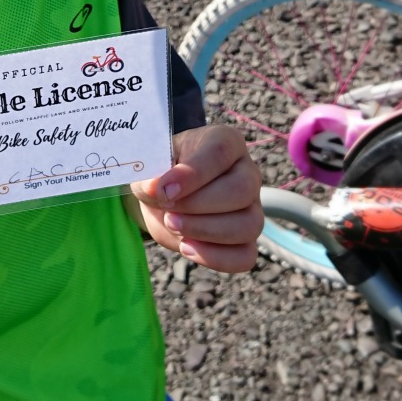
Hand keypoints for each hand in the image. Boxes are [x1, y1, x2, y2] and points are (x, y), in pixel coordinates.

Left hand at [130, 126, 261, 272]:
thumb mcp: (150, 165)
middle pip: (241, 190)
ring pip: (249, 225)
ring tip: (173, 225)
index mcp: (225, 142)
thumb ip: (150, 174)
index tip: (164, 190)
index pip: (220, 153)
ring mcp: (252, 208)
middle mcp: (246, 172)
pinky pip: (245, 256)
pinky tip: (186, 247)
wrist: (161, 196)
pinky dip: (214, 258)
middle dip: (198, 205)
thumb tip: (155, 189)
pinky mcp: (245, 240)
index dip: (193, 174)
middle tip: (167, 208)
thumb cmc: (161, 171)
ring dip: (205, 231)